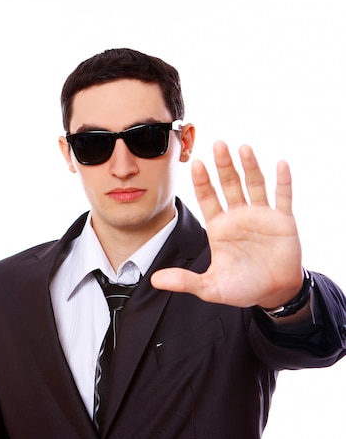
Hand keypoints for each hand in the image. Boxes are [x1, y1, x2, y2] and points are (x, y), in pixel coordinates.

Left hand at [151, 141, 303, 308]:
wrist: (273, 293)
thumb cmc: (242, 287)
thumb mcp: (211, 287)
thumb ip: (184, 281)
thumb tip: (155, 281)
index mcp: (219, 227)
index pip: (207, 198)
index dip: (202, 182)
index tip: (195, 164)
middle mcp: (238, 216)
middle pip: (229, 185)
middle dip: (223, 166)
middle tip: (217, 144)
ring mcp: (261, 215)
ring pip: (254, 184)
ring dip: (250, 166)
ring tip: (243, 148)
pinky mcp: (283, 220)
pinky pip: (283, 197)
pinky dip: (283, 181)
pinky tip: (280, 164)